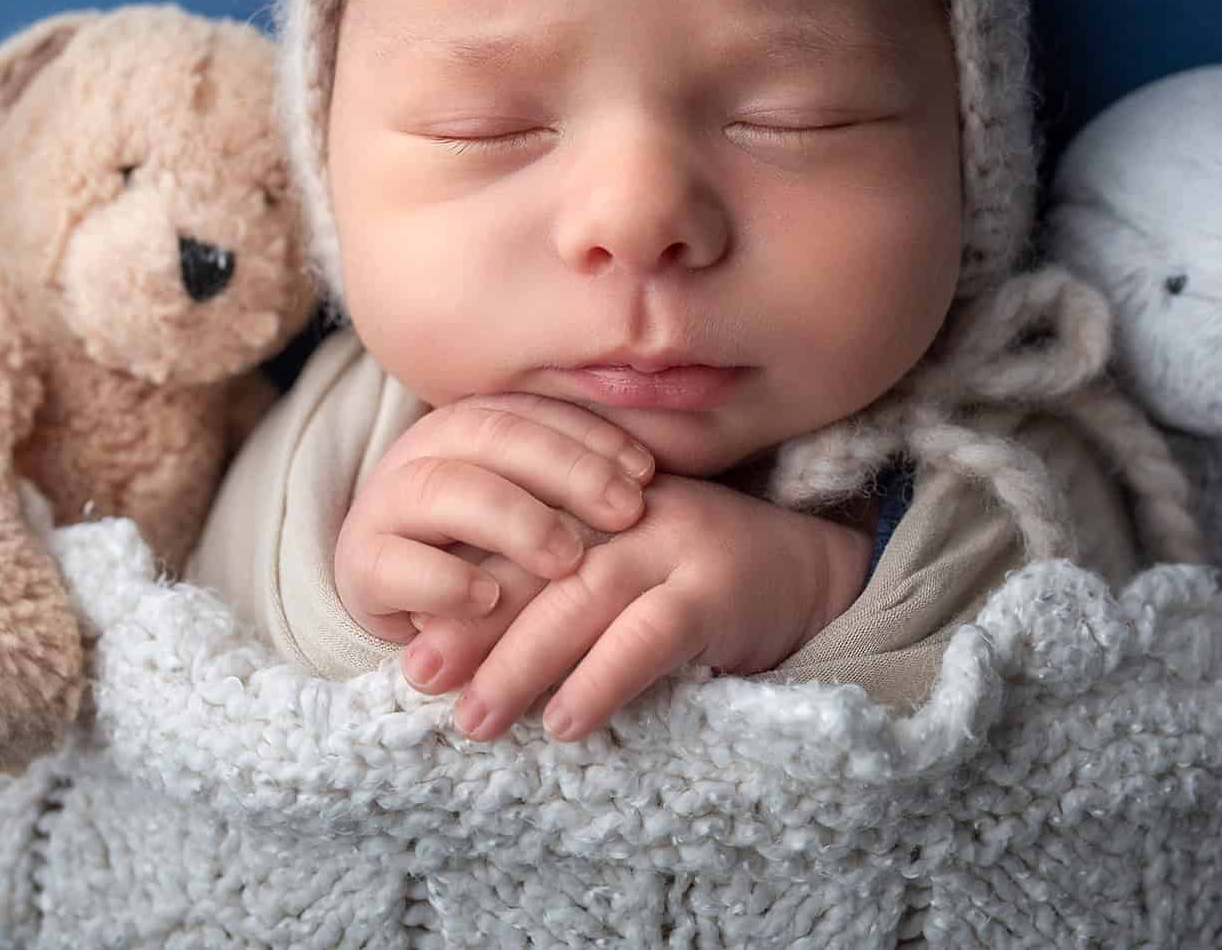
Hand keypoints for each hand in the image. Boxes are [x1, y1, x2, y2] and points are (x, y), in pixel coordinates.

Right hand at [333, 393, 655, 643]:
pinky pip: (395, 564)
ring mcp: (384, 506)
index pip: (536, 413)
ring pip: (444, 489)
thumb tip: (656, 479)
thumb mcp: (540, 514)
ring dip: (514, 520)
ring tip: (567, 560)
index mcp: (468, 425)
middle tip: (626, 514)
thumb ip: (579, 491)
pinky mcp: (359, 568)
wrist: (408, 611)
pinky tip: (489, 599)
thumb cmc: (493, 558)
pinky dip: (444, 581)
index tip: (649, 474)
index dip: (594, 438)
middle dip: (568, 472)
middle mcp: (422, 452)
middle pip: (494, 437)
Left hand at [403, 473, 873, 741]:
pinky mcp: (717, 591)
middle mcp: (629, 511)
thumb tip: (457, 647)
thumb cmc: (698, 580)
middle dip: (474, 624)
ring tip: (476, 718)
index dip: (461, 589)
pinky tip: (567, 721)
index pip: (517, 541)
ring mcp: (675, 545)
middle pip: (537, 568)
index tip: (409, 638)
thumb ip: (560, 587)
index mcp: (596, 499)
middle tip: (420, 676)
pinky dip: (604, 678)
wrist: (811, 570)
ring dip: (523, 662)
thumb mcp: (623, 567)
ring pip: (584, 599)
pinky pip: (651, 635)